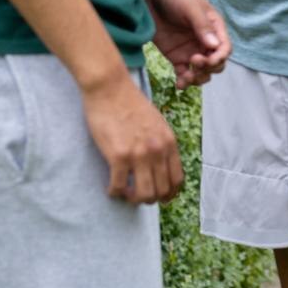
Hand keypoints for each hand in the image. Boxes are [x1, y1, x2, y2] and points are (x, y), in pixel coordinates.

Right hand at [81, 70, 183, 203]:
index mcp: (170, 143)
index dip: (169, 194)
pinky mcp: (118, 155)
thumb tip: (160, 166)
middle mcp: (158, 150)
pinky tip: (110, 188)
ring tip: (124, 193)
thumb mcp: (157, 124)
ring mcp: (139, 154)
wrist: (111, 88)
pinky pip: (119, 186)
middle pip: (162, 191)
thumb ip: (161, 144)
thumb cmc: (131, 104)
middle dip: (150, 199)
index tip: (159, 198)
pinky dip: (114, 192)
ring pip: (144, 194)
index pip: (177, 179)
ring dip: (133, 199)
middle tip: (136, 196)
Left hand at [147, 0, 230, 87]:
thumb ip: (202, 26)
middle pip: (216, 63)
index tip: (206, 60)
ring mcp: (190, 49)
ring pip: (202, 72)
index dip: (219, 58)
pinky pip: (184, 73)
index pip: (224, 48)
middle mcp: (205, 41)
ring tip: (186, 78)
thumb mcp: (190, 7)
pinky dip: (184, 81)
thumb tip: (214, 46)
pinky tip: (179, 84)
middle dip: (208, 68)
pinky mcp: (176, 56)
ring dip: (198, 78)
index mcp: (214, 27)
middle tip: (194, 63)